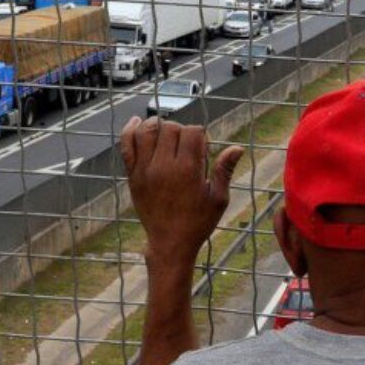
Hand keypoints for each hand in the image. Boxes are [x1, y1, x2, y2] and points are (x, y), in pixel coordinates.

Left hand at [121, 117, 243, 261]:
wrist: (170, 243)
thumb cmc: (198, 223)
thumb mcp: (218, 199)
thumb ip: (225, 170)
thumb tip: (237, 148)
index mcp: (188, 170)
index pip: (193, 131)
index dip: (201, 134)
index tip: (203, 148)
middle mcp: (164, 166)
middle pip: (170, 128)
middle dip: (181, 131)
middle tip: (186, 147)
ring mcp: (145, 170)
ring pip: (147, 130)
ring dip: (158, 126)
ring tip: (166, 133)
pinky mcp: (133, 176)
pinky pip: (127, 145)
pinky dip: (130, 130)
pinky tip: (137, 121)